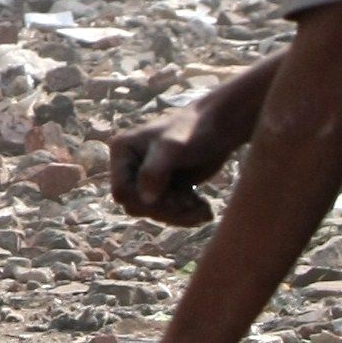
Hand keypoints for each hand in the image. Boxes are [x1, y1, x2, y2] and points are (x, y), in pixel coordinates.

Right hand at [109, 95, 245, 225]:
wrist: (219, 127)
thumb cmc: (193, 130)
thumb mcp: (172, 147)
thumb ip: (154, 172)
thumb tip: (146, 201)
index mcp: (123, 151)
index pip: (122, 191)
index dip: (144, 200)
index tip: (173, 197)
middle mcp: (130, 166)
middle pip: (137, 206)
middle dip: (166, 209)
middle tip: (191, 202)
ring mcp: (147, 178)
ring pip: (154, 212)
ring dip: (179, 215)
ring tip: (203, 207)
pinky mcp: (165, 187)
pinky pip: (169, 212)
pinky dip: (187, 215)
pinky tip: (205, 208)